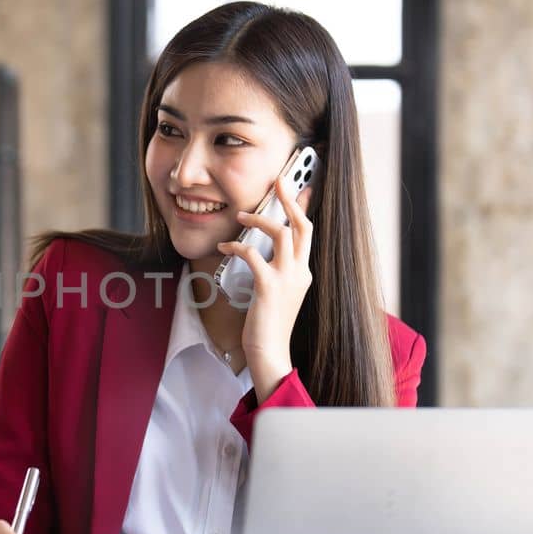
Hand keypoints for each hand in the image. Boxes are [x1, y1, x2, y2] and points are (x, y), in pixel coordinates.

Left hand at [217, 176, 312, 399]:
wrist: (269, 352)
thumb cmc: (268, 325)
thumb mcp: (278, 294)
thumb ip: (277, 272)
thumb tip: (263, 254)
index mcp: (303, 273)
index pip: (307, 233)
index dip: (304, 208)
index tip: (301, 188)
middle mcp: (300, 272)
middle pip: (302, 226)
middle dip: (290, 200)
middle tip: (280, 181)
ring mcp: (287, 278)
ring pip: (281, 233)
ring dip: (259, 219)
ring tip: (241, 214)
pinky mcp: (268, 286)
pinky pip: (253, 253)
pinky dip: (237, 245)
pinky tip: (224, 246)